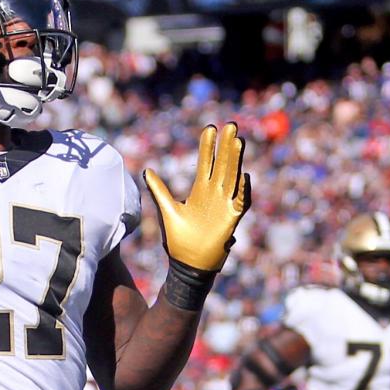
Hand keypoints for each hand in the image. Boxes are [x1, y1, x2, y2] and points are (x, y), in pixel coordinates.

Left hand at [142, 123, 250, 274]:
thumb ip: (159, 190)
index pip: (207, 163)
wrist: (188, 265)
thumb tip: (146, 170)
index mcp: (200, 191)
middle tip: (230, 125)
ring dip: (236, 161)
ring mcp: (225, 205)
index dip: (208, 146)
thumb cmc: (179, 240)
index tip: (210, 128)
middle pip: (223, 165)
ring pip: (233, 178)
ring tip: (238, 141)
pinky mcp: (231, 219)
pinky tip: (243, 176)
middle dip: (226, 146)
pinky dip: (243, 190)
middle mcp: (215, 195)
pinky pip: (240, 202)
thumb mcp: (167, 210)